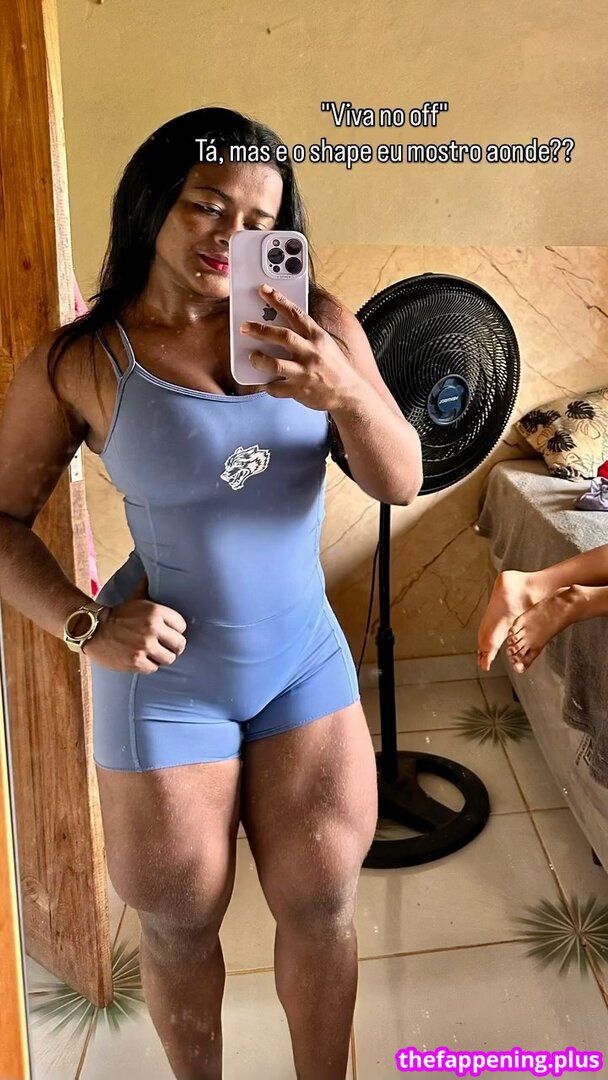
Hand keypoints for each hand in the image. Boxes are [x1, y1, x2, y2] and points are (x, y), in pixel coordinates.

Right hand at [82, 572, 187, 673]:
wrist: (92, 629)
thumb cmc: (118, 614)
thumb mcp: (135, 597)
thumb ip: (146, 586)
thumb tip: (150, 571)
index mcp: (156, 612)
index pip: (182, 626)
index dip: (175, 630)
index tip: (168, 632)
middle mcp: (153, 629)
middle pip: (180, 645)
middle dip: (172, 646)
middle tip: (164, 646)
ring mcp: (145, 646)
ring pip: (169, 659)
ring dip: (161, 657)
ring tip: (153, 653)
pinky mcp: (136, 662)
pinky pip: (154, 668)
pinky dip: (148, 665)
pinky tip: (141, 658)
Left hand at [240, 285, 365, 411]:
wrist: (349, 394)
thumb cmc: (335, 368)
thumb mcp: (326, 345)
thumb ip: (306, 335)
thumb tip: (281, 326)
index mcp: (317, 337)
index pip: (296, 313)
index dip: (278, 300)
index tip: (264, 290)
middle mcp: (311, 352)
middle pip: (282, 336)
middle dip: (260, 329)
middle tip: (244, 326)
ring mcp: (304, 372)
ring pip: (275, 364)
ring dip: (259, 360)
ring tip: (252, 356)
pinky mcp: (299, 391)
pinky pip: (275, 387)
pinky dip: (267, 385)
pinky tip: (264, 382)